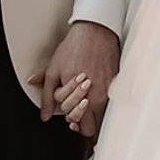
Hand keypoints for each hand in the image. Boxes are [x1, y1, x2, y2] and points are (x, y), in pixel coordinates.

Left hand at [30, 21, 119, 137]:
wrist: (95, 32)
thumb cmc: (75, 48)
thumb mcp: (53, 70)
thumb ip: (47, 95)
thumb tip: (44, 114)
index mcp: (80, 95)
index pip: (75, 121)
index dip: (68, 119)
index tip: (67, 116)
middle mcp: (97, 97)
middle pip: (90, 127)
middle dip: (80, 121)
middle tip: (74, 112)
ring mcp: (108, 92)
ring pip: (101, 118)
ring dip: (91, 115)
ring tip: (84, 102)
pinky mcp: (115, 85)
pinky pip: (109, 104)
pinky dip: (100, 104)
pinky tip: (93, 93)